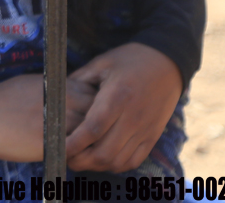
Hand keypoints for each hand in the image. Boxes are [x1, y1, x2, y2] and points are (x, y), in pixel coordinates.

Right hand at [0, 73, 97, 161]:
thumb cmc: (3, 97)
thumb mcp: (33, 83)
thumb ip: (57, 90)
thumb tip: (70, 96)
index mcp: (61, 87)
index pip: (94, 95)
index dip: (94, 105)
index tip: (90, 113)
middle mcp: (66, 103)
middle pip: (97, 115)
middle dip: (96, 124)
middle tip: (87, 132)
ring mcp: (61, 124)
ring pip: (88, 135)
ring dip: (87, 141)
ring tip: (79, 145)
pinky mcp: (53, 144)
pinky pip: (74, 151)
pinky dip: (75, 154)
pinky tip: (66, 153)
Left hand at [64, 43, 182, 172]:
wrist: (167, 63)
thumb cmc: (130, 60)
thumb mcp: (102, 63)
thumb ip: (79, 80)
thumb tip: (58, 94)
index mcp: (117, 97)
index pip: (93, 129)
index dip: (73, 143)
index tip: (57, 148)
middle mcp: (132, 117)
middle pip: (104, 152)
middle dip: (81, 160)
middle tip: (65, 157)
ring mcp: (145, 130)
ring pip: (118, 160)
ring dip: (96, 165)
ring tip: (81, 160)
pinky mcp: (152, 136)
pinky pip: (133, 161)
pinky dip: (115, 165)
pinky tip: (102, 159)